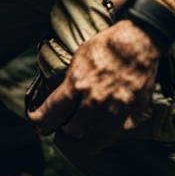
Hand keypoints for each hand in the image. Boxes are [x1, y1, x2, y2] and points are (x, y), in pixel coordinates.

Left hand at [27, 19, 160, 148]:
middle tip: (66, 125)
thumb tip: (61, 95)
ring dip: (88, 130)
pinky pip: (117, 130)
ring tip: (86, 124)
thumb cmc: (107, 45)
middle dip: (67, 128)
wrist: (138, 41)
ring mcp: (115, 107)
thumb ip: (71, 79)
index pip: (53, 111)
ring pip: (95, 134)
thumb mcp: (80, 57)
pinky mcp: (132, 111)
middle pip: (74, 129)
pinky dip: (109, 128)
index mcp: (77, 83)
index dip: (41, 120)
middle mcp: (95, 99)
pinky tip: (107, 120)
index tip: (36, 122)